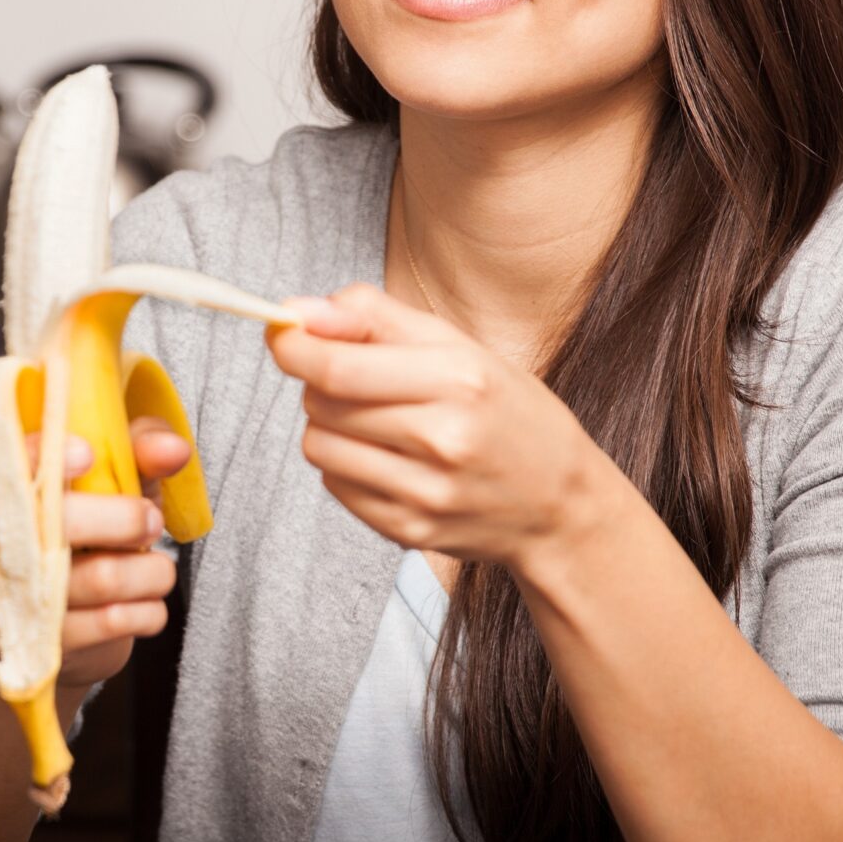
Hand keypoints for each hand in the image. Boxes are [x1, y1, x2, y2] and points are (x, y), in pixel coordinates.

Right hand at [0, 416, 188, 689]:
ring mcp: (22, 595)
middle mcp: (2, 541)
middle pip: (63, 522)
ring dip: (150, 571)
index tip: (87, 454)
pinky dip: (149, 611)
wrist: (70, 628)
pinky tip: (143, 603)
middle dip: (126, 519)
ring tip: (156, 569)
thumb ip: (143, 451)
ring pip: (101, 577)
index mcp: (9, 489)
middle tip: (152, 522)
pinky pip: (116, 621)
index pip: (6, 460)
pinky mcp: (50, 642)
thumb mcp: (118, 480)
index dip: (40, 452)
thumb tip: (173, 450)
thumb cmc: (95, 534)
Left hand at [266, 283, 606, 568]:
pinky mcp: (409, 531)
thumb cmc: (507, 412)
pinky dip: (345, 464)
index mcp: (460, 380)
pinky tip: (386, 457)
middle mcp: (444, 440)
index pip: (338, 366)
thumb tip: (295, 310)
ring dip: (327, 424)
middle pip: (321, 403)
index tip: (281, 332)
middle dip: (316, 379)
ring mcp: (426, 493)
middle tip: (349, 375)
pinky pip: (335, 485)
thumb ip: (375, 318)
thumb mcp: (459, 346)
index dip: (293, 346)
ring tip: (372, 419)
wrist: (560, 504)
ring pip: (318, 446)